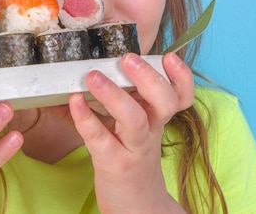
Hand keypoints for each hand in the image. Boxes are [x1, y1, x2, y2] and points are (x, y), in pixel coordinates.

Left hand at [68, 52, 193, 213]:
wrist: (137, 208)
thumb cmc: (130, 159)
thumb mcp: (132, 128)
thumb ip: (116, 99)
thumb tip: (80, 71)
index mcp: (157, 117)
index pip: (180, 95)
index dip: (181, 77)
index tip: (169, 57)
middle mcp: (151, 131)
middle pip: (165, 102)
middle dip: (149, 77)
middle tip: (128, 59)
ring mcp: (133, 148)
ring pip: (134, 119)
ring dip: (114, 95)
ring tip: (94, 76)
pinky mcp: (113, 163)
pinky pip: (100, 138)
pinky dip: (86, 118)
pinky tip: (74, 101)